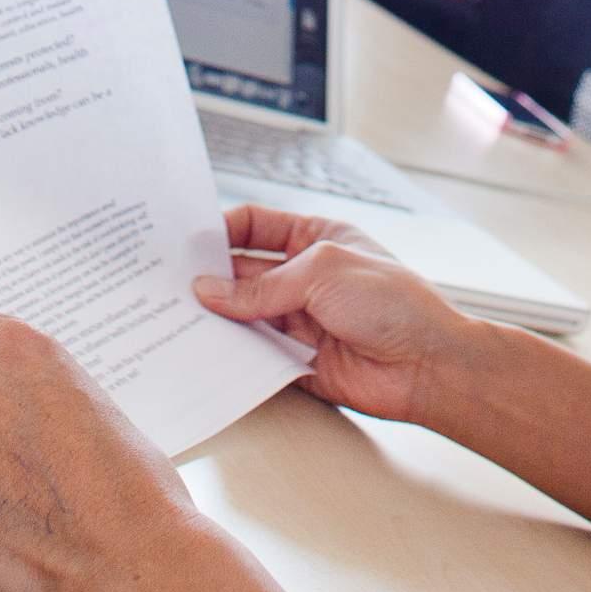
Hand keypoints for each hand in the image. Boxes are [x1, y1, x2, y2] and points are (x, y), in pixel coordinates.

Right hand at [195, 205, 484, 426]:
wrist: (426, 365)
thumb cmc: (392, 302)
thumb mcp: (323, 272)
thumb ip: (263, 285)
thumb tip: (209, 291)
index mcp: (315, 237)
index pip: (256, 226)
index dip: (220, 232)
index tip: (182, 244)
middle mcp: (303, 277)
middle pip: (243, 272)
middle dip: (208, 278)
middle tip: (164, 286)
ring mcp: (299, 319)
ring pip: (243, 315)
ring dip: (214, 319)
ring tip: (170, 319)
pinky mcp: (296, 361)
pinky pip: (253, 356)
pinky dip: (229, 356)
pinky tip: (201, 355)